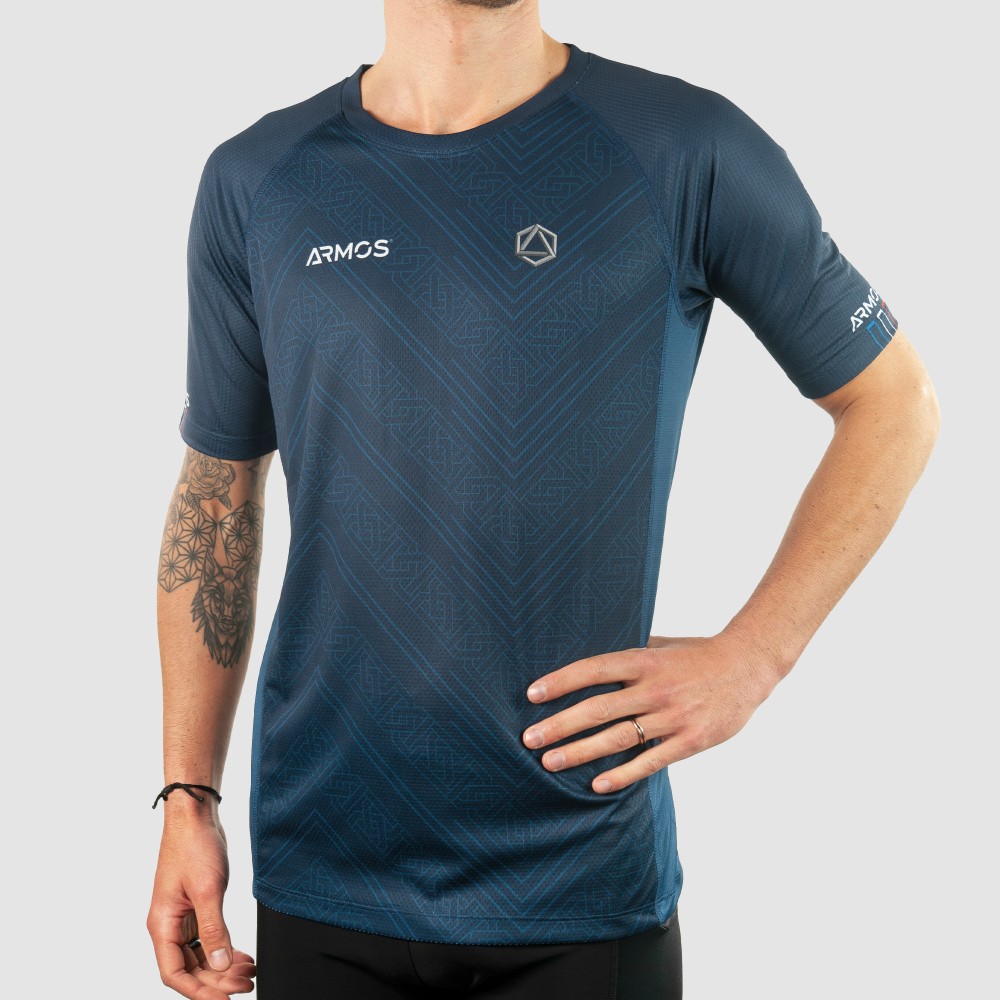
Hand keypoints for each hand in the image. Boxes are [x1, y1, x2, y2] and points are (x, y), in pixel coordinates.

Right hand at [147, 813, 255, 997]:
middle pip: (189, 968)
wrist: (196, 816)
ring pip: (199, 956)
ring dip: (222, 967)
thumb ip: (213, 928)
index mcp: (162, 925)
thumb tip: (218, 963)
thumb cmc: (194, 846)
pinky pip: (207, 938)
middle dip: (216, 981)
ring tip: (248, 973)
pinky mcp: (196, 907)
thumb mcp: (207, 889)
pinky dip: (224, 949)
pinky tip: (242, 955)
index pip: (174, 974)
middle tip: (245, 985)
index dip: (198, 992)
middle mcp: (169, 925)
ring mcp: (182, 917)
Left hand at [522, 630, 779, 792]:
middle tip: (529, 739)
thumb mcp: (660, 645)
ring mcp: (673, 716)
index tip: (532, 694)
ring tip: (550, 762)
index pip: (593, 669)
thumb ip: (628, 656)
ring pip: (618, 737)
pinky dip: (623, 774)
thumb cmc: (696, 654)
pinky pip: (650, 760)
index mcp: (644, 660)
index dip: (561, 681)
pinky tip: (597, 784)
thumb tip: (586, 661)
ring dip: (580, 752)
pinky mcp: (690, 740)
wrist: (748, 667)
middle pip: (598, 708)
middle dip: (560, 725)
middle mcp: (655, 687)